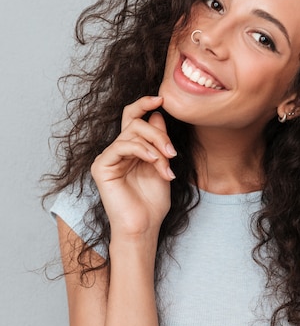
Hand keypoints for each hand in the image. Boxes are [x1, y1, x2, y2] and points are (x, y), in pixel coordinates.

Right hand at [91, 95, 176, 238]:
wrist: (144, 227)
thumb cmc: (152, 203)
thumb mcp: (162, 166)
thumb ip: (159, 142)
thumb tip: (158, 115)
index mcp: (130, 150)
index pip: (134, 119)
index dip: (145, 105)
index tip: (162, 99)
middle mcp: (117, 151)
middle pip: (135, 123)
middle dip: (158, 134)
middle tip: (172, 151)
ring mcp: (107, 158)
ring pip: (131, 133)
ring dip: (154, 145)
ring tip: (167, 163)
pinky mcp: (101, 166)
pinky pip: (121, 146)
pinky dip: (141, 150)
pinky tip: (154, 161)